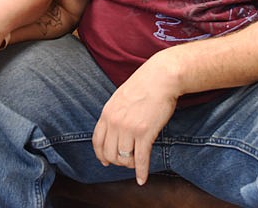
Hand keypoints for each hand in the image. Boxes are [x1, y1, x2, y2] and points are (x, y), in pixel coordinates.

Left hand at [92, 57, 179, 184]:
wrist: (160, 78)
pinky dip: (141, 172)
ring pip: (124, 158)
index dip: (100, 154)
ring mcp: (129, 128)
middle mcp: (115, 122)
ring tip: (136, 163)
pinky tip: (142, 179)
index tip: (105, 161)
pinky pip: (140, 159)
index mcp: (107, 113)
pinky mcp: (145, 133)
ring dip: (130, 165)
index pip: (97, 141)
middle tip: (126, 161)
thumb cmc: (144, 85)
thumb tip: (114, 129)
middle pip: (109, 153)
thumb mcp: (120, 98)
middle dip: (117, 161)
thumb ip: (114, 113)